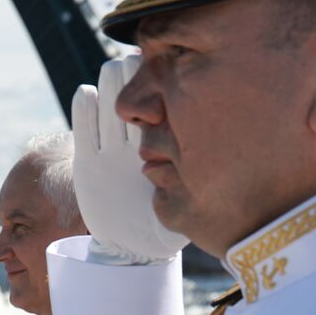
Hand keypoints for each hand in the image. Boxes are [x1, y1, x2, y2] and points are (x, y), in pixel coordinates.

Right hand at [71, 55, 188, 263]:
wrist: (135, 247)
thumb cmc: (172, 226)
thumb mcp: (192, 202)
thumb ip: (200, 180)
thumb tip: (232, 157)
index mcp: (163, 142)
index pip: (164, 97)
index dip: (164, 77)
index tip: (172, 67)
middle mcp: (138, 139)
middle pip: (136, 89)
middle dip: (138, 74)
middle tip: (142, 68)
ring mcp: (112, 148)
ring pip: (110, 99)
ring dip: (112, 83)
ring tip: (114, 78)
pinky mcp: (87, 162)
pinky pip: (83, 127)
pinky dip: (83, 107)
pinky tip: (87, 95)